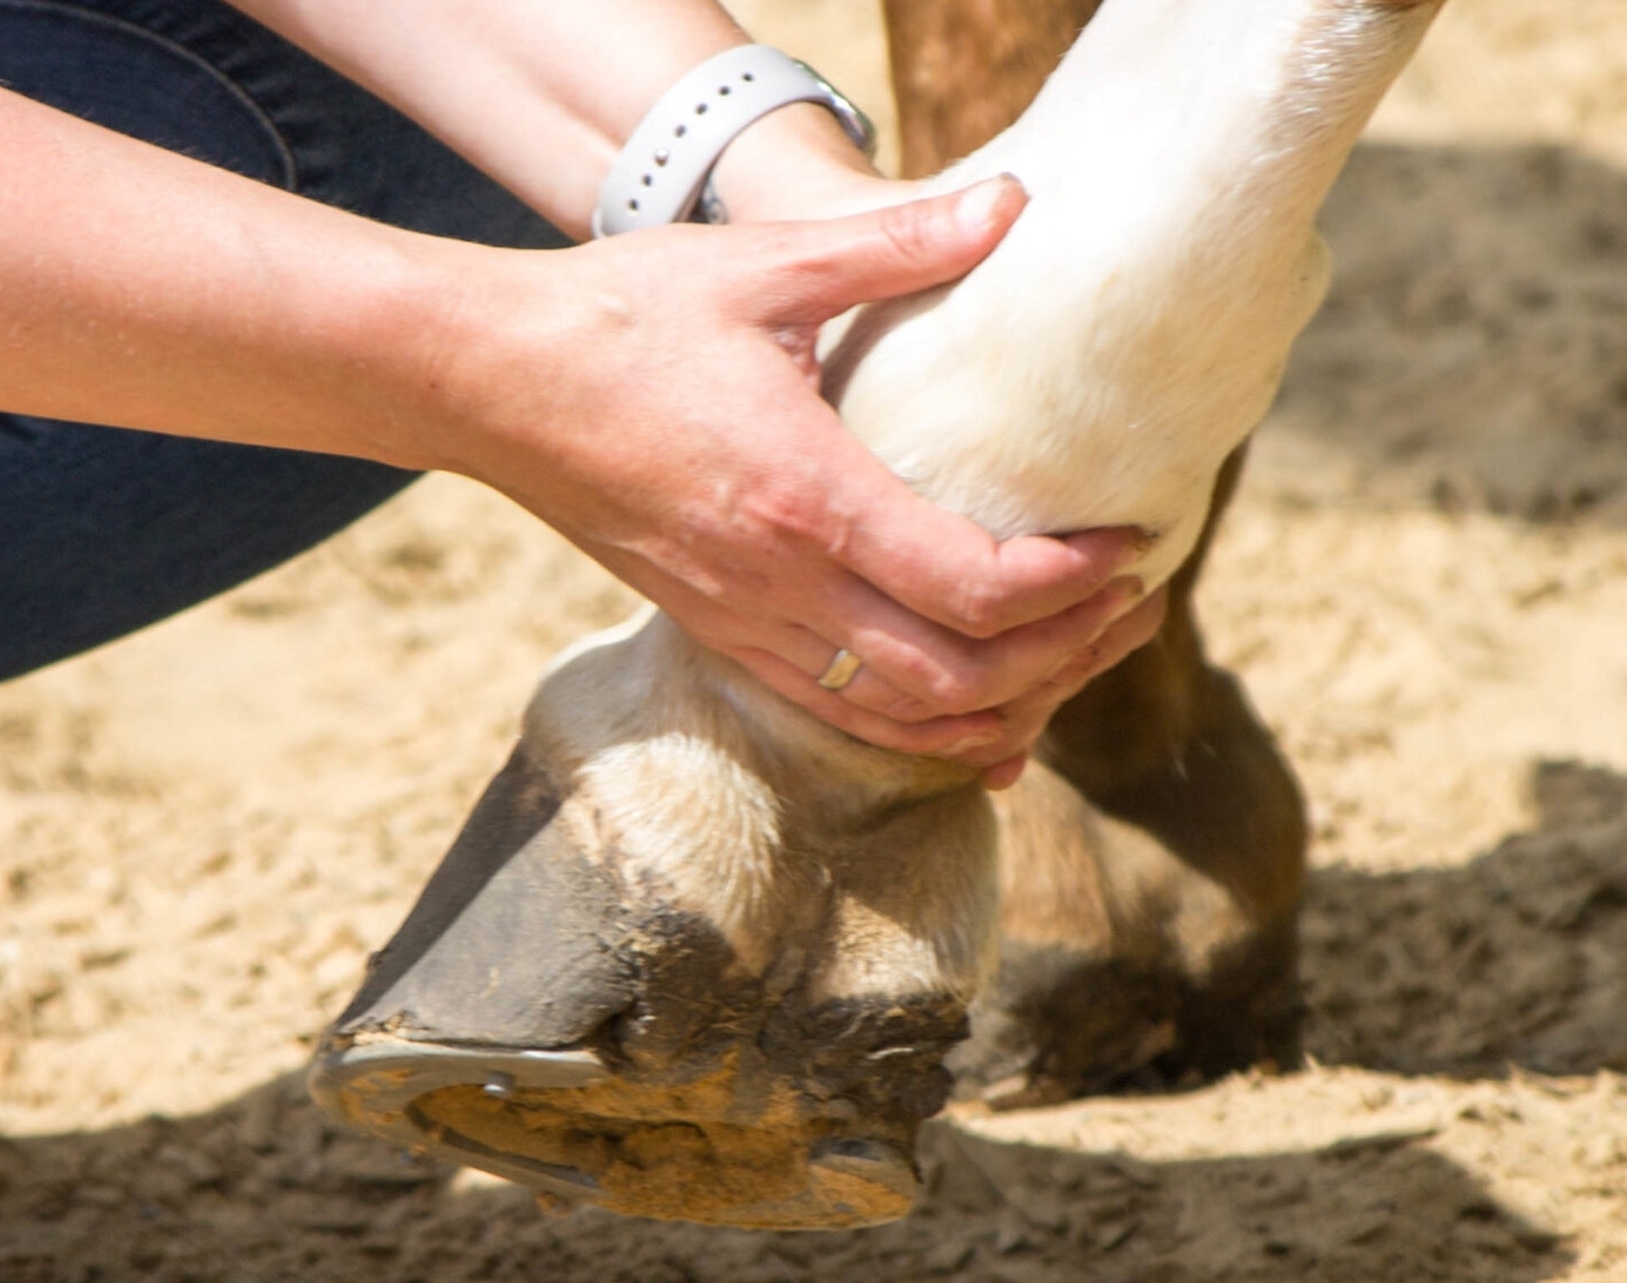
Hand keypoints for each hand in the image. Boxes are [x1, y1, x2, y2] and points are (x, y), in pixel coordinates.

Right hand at [430, 178, 1156, 780]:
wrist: (488, 381)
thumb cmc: (620, 314)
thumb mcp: (762, 263)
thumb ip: (895, 243)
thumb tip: (1013, 203)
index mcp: (804, 497)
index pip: (974, 588)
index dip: (1074, 585)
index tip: (1133, 544)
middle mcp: (779, 586)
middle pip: (960, 679)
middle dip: (1069, 656)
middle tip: (1139, 602)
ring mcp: (744, 625)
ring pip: (905, 723)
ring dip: (1010, 709)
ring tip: (1082, 659)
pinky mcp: (718, 636)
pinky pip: (844, 719)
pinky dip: (928, 735)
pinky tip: (986, 726)